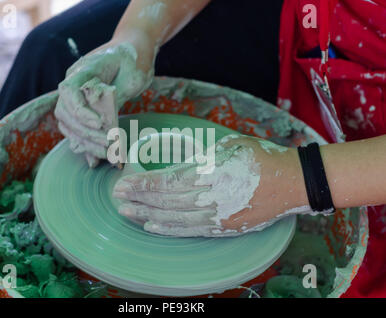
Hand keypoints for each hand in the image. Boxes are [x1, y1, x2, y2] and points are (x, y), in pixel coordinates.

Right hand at [55, 36, 154, 167]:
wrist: (134, 50)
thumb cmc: (135, 59)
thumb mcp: (132, 76)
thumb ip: (115, 98)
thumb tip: (103, 124)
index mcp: (83, 69)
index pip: (69, 91)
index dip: (81, 111)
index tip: (100, 124)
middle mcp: (74, 82)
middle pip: (65, 112)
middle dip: (85, 132)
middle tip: (108, 144)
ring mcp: (76, 95)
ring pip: (68, 123)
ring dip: (85, 141)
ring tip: (107, 153)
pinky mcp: (84, 107)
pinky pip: (77, 128)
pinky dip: (86, 143)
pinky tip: (96, 158)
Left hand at [113, 134, 308, 236]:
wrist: (291, 182)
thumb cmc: (258, 157)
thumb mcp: (226, 145)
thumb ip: (197, 155)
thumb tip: (173, 160)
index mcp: (211, 171)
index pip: (167, 181)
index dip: (142, 184)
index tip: (123, 183)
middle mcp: (211, 197)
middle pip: (166, 201)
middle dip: (138, 198)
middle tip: (117, 196)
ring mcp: (218, 216)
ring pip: (174, 218)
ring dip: (147, 215)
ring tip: (127, 212)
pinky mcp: (224, 228)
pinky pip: (190, 230)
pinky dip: (169, 229)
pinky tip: (153, 226)